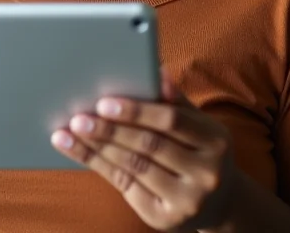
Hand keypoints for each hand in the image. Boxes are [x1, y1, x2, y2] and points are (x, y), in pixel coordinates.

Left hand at [51, 67, 236, 231]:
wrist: (220, 203)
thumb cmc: (199, 150)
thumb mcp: (197, 125)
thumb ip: (175, 100)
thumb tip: (156, 71)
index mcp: (215, 141)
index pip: (171, 120)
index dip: (136, 111)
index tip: (104, 103)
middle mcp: (206, 174)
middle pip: (149, 145)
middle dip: (109, 130)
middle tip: (78, 118)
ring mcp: (187, 201)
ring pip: (134, 167)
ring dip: (97, 148)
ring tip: (70, 132)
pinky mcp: (166, 219)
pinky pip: (126, 187)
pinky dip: (100, 166)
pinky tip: (80, 152)